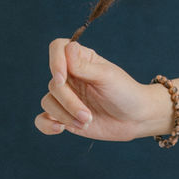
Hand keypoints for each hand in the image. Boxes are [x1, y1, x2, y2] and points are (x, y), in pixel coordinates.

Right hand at [34, 38, 162, 141]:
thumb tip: (67, 48)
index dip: (55, 61)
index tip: (62, 79)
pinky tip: (60, 129)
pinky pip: (42, 119)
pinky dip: (46, 125)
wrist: (135, 119)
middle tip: (88, 114)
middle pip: (54, 83)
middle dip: (69, 102)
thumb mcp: (107, 77)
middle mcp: (71, 76)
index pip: (58, 48)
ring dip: (65, 116)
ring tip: (87, 121)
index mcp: (82, 59)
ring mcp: (66, 96)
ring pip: (48, 102)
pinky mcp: (63, 115)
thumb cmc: (125, 92)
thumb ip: (84, 66)